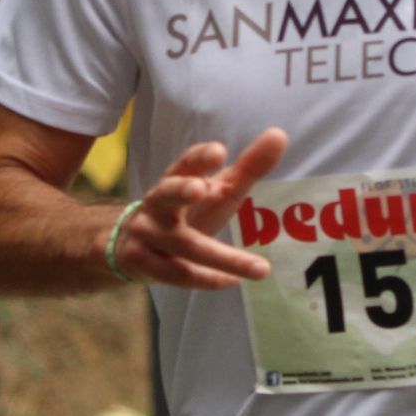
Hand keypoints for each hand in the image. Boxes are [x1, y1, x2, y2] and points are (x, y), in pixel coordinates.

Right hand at [111, 129, 287, 289]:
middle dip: (181, 191)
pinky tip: (234, 281)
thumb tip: (279, 135)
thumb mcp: (218, 190)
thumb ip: (248, 167)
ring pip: (184, 246)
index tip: (219, 152)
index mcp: (176, 179)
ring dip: (221, 258)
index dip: (199, 157)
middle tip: (201, 188)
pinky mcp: (144, 263)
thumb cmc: (188, 212)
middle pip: (167, 194)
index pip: (185, 164)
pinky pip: (178, 273)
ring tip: (260, 268)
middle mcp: (157, 204)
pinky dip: (208, 279)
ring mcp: (147, 234)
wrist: (136, 247)